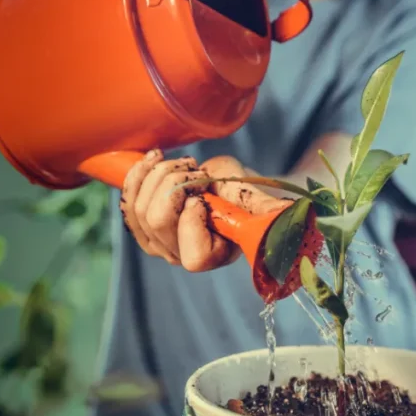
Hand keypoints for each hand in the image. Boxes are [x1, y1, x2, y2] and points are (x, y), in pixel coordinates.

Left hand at [120, 149, 284, 271]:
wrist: (224, 185)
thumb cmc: (241, 193)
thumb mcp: (253, 196)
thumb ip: (266, 209)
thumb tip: (288, 212)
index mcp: (214, 256)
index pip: (194, 255)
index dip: (193, 219)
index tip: (204, 194)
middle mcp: (181, 256)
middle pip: (157, 222)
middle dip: (173, 183)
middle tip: (195, 170)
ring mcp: (158, 243)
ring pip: (139, 208)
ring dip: (159, 174)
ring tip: (183, 164)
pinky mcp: (141, 226)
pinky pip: (127, 202)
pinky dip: (137, 175)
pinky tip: (154, 159)